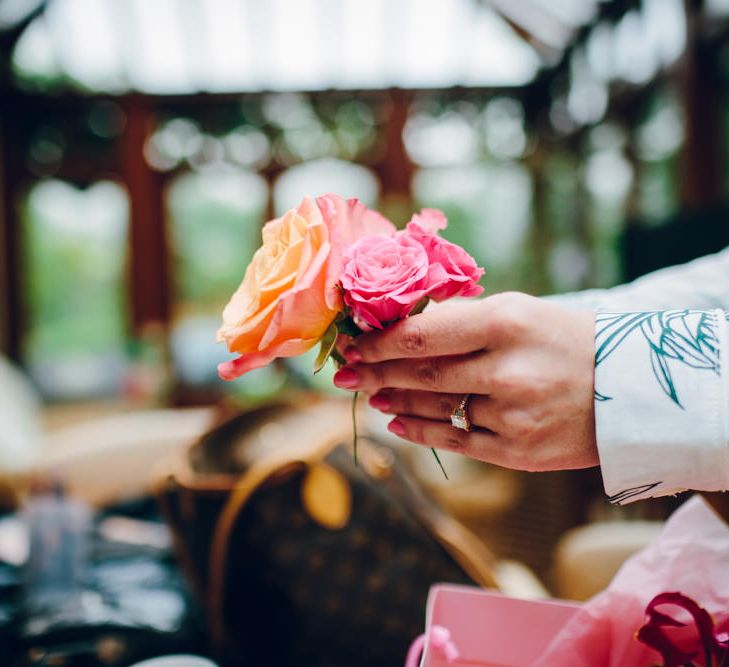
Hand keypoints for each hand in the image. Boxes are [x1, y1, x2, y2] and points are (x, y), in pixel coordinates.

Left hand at [333, 292, 597, 470]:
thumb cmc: (567, 340)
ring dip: (392, 398)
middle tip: (344, 372)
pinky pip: (453, 440)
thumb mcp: (520, 310)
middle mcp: (506, 369)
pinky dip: (418, 430)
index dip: (378, 341)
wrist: (630, 390)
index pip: (422, 333)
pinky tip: (396, 420)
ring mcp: (511, 415)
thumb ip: (464, 319)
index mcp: (506, 322)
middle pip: (419, 371)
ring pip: (431, 406)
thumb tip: (402, 329)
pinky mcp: (516, 451)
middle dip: (373, 371)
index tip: (351, 342)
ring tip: (369, 393)